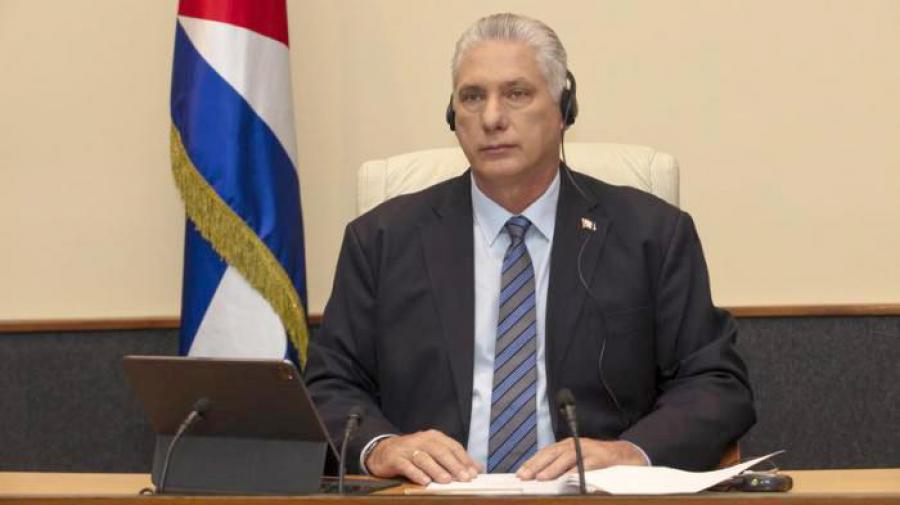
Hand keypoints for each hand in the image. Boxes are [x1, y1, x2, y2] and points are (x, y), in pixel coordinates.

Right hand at [365, 429, 480, 484]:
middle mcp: (421, 440)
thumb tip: (476, 469)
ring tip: (446, 480)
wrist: (383, 451)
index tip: (473, 473)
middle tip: (464, 478)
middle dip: (453, 465)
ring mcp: (407, 448)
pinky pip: (407, 466)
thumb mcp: (434, 452)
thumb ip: (454, 459)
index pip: (452, 446)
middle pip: (440, 451)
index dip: (464, 459)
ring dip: (436, 470)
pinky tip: (424, 482)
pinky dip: (416, 473)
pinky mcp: (395, 458)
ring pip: (424, 458)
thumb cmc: (414, 453)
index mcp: (434, 437)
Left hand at [516, 438, 647, 480]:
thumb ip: (561, 467)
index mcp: (567, 445)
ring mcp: (588, 450)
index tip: (520, 473)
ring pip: (567, 458)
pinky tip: (567, 479)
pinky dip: (577, 472)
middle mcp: (576, 445)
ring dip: (553, 468)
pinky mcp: (601, 458)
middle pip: (552, 453)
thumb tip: (540, 478)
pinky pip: (587, 466)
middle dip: (537, 465)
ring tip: (541, 478)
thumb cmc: (597, 461)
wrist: (625, 456)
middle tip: (525, 476)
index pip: (545, 453)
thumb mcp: (577, 461)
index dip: (532, 462)